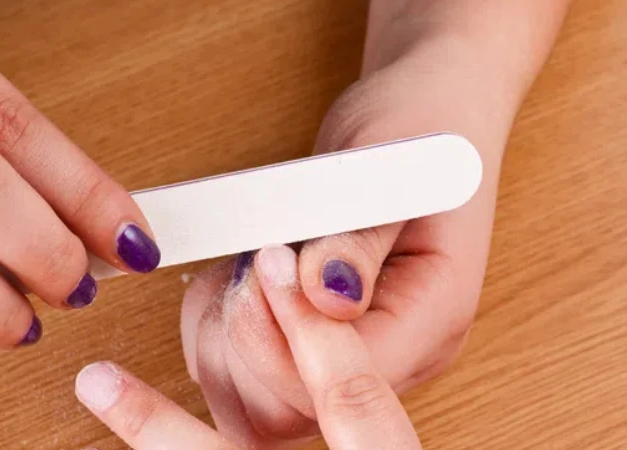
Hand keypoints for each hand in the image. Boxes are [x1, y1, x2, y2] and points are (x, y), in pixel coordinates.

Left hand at [178, 1, 569, 444]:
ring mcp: (350, 355)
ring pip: (256, 405)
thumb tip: (327, 295)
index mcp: (431, 319)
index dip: (282, 330)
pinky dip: (214, 334)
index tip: (264, 258)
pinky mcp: (311, 343)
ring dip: (220, 338)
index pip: (344, 378)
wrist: (424, 110)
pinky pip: (242, 378)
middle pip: (292, 408)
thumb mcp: (387, 165)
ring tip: (235, 269)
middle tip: (246, 264)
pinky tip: (224, 285)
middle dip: (245, 338)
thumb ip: (356, 237)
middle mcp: (393, 356)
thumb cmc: (416, 126)